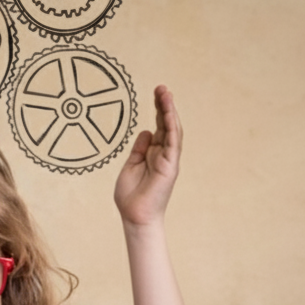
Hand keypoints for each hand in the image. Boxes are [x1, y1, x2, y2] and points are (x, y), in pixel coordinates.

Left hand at [113, 85, 181, 225]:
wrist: (134, 216)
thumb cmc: (132, 195)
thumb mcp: (131, 165)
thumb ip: (139, 148)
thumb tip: (146, 131)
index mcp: (154, 153)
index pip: (159, 126)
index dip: (158, 109)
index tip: (157, 93)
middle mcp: (164, 154)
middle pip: (167, 124)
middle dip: (165, 105)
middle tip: (162, 87)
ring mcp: (168, 160)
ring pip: (172, 131)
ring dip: (170, 112)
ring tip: (166, 94)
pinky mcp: (170, 167)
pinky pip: (173, 144)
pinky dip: (172, 128)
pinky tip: (169, 114)